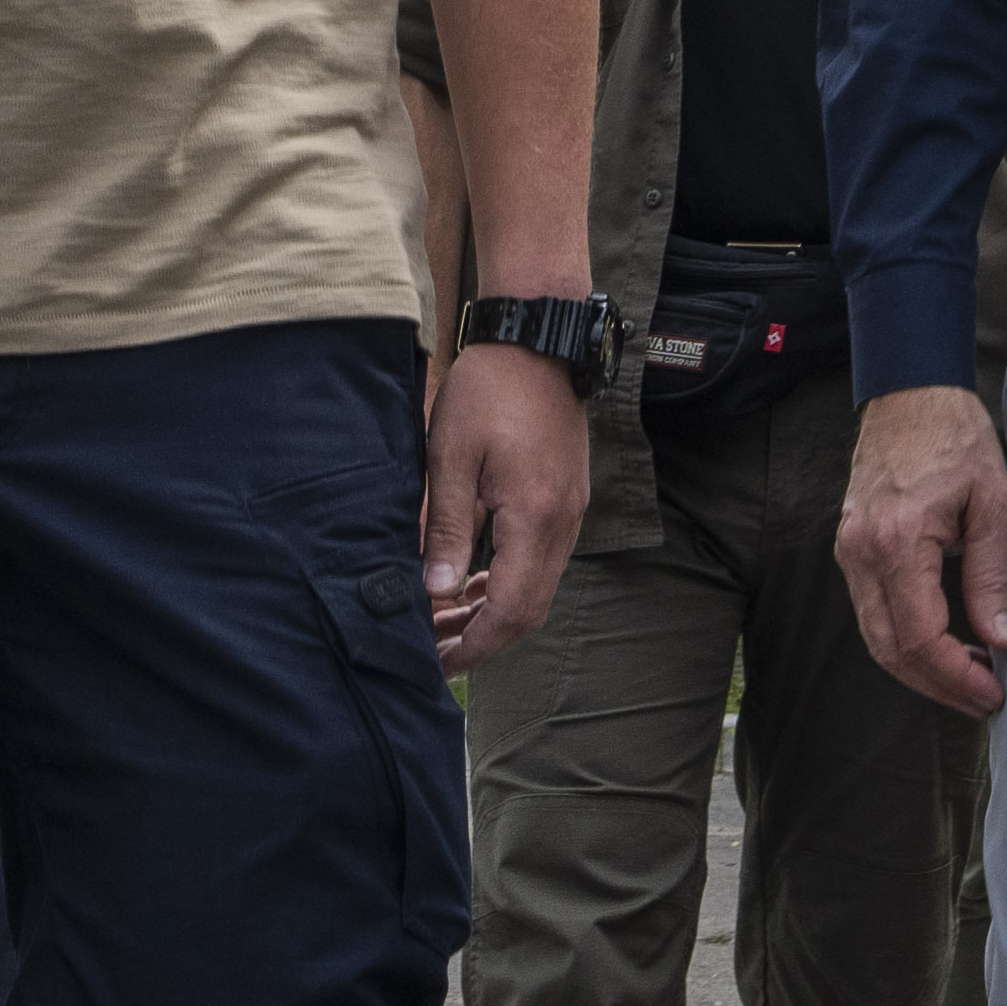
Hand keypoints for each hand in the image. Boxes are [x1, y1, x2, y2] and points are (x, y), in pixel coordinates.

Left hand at [427, 336, 588, 669]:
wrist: (538, 342)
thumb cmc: (488, 392)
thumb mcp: (450, 457)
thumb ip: (447, 529)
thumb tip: (438, 593)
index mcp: (534, 518)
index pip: (511, 609)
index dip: (475, 644)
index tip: (438, 662)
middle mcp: (562, 523)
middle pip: (530, 611)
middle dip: (483, 639)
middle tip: (436, 652)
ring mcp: (570, 513)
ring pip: (538, 589)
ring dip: (495, 613)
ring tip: (445, 623)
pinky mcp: (567, 500)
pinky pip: (542, 561)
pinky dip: (510, 583)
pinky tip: (475, 582)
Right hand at [838, 378, 1006, 716]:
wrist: (910, 391)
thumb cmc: (956, 437)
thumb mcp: (993, 504)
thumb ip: (993, 577)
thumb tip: (1002, 640)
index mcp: (898, 542)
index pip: (920, 638)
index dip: (957, 677)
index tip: (994, 690)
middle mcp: (862, 553)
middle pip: (891, 651)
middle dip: (939, 685)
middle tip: (985, 697)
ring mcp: (849, 551)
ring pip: (876, 638)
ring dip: (921, 669)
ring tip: (971, 676)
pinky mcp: (850, 547)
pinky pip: (872, 612)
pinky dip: (904, 640)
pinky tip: (945, 642)